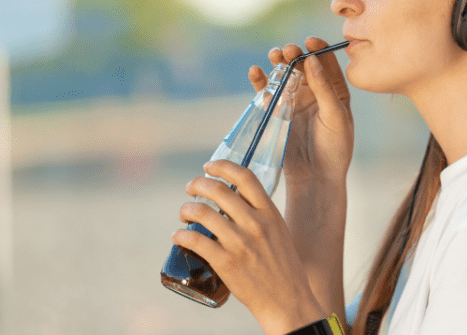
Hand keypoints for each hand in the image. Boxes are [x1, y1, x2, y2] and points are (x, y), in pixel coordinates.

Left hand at [173, 159, 326, 334]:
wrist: (288, 300)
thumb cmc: (283, 267)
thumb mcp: (278, 231)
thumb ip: (260, 215)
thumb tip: (234, 202)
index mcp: (269, 213)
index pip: (245, 177)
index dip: (223, 166)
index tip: (209, 166)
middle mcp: (255, 224)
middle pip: (218, 190)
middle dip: (197, 184)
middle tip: (190, 188)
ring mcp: (240, 243)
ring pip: (202, 213)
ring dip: (186, 209)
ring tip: (184, 213)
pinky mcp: (226, 263)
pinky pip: (196, 241)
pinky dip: (181, 235)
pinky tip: (178, 236)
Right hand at [249, 37, 353, 187]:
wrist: (315, 177)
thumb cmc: (334, 148)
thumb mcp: (336, 117)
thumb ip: (324, 89)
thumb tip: (312, 60)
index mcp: (335, 90)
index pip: (326, 62)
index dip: (318, 48)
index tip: (309, 42)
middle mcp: (315, 91)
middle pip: (302, 64)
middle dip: (294, 54)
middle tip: (288, 51)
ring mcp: (295, 100)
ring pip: (284, 74)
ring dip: (278, 62)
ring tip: (273, 56)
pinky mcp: (278, 111)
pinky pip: (267, 91)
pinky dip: (260, 80)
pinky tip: (255, 72)